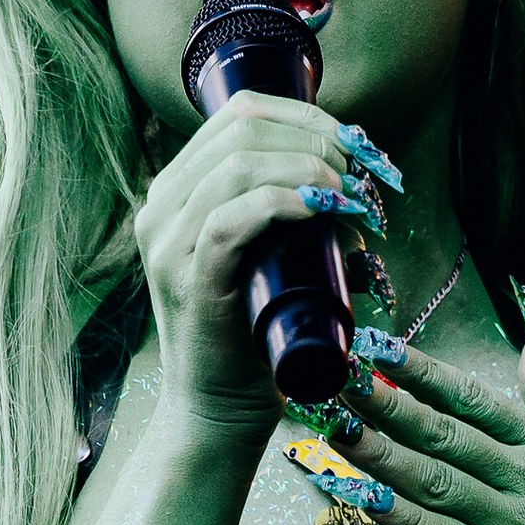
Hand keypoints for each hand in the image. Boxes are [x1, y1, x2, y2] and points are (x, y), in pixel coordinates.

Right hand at [129, 91, 380, 429]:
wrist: (217, 410)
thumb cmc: (252, 335)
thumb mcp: (267, 255)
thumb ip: (288, 214)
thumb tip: (355, 181)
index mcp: (177, 191)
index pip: (239, 114)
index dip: (305, 115)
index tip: (354, 145)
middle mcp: (161, 206)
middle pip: (243, 128)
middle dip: (316, 138)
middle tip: (363, 173)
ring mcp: (169, 242)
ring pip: (239, 164)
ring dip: (310, 167)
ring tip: (353, 197)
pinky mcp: (189, 278)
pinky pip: (233, 217)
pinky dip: (286, 201)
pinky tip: (324, 209)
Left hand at [331, 332, 524, 524]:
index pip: (474, 399)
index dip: (422, 371)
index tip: (377, 345)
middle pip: (446, 433)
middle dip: (386, 403)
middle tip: (337, 375)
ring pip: (438, 482)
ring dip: (383, 454)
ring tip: (337, 428)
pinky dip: (407, 520)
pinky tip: (369, 500)